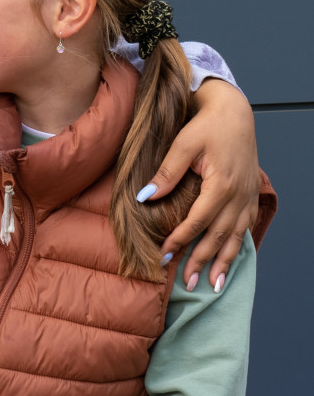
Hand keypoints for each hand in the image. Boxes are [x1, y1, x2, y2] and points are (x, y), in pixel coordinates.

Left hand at [138, 79, 257, 289]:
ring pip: (236, 236)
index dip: (181, 240)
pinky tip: (230, 259)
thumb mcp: (183, 144)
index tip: (164, 255)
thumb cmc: (207, 125)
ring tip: (212, 284)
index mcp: (221, 185)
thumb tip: (144, 197)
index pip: (198, 221)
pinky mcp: (250, 194)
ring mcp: (248, 196)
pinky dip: (238, 245)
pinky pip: (246, 226)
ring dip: (223, 261)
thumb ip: (166, 173)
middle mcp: (239, 195)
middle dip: (202, 261)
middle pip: (219, 236)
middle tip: (188, 283)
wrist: (234, 111)